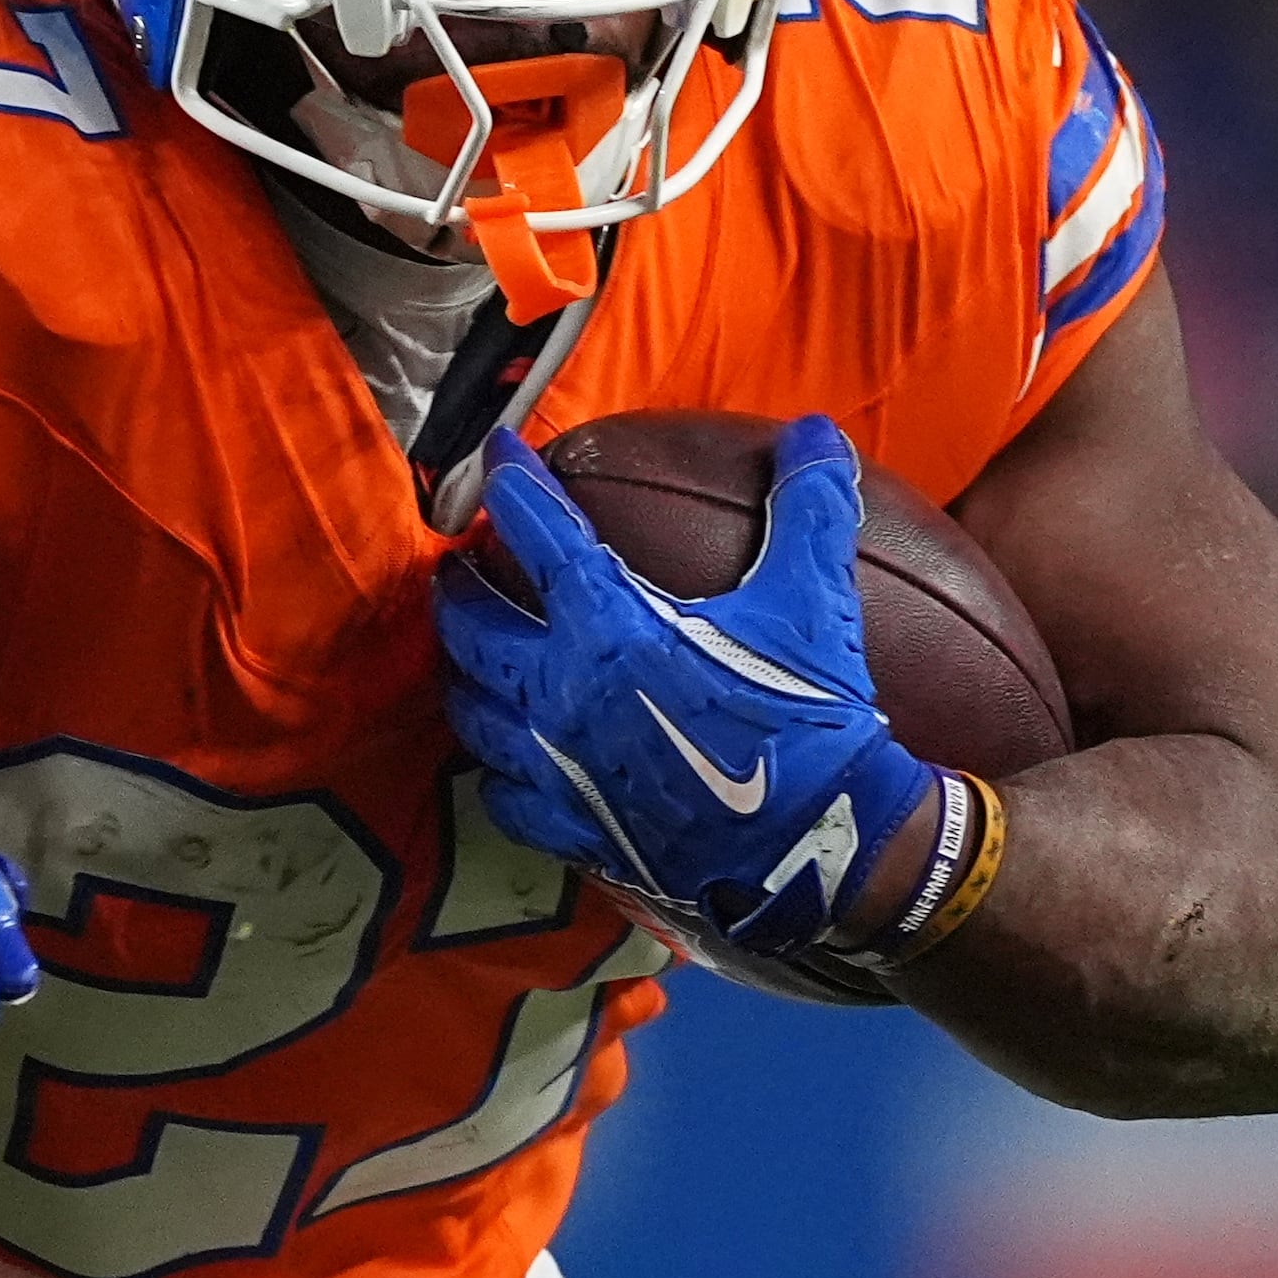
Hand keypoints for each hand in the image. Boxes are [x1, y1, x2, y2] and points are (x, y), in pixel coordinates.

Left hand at [437, 418, 940, 960]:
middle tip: (463, 568)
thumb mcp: (813, 602)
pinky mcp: (571, 827)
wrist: (816, 845)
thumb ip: (808, 509)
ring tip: (469, 657)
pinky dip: (495, 772)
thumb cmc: (807, 719)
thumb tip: (818, 433)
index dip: (511, 481)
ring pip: (471, 711)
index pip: (537, 530)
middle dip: (459, 588)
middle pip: (472, 625)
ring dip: (463, 674)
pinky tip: (504, 763)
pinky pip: (502, 796)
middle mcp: (562, 691)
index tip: (496, 452)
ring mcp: (557, 766)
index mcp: (611, 624)